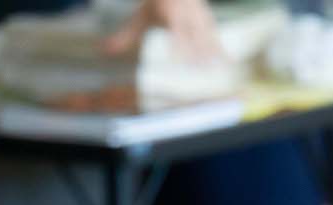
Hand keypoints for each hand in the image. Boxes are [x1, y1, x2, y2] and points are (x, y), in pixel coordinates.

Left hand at [102, 0, 221, 60]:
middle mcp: (188, 15)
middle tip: (200, 71)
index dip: (179, 47)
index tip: (179, 62)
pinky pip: (216, 37)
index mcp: (172, 13)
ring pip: (208, 36)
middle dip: (198, 52)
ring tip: (216, 70)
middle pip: (195, 35)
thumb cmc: (158, 5)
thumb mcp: (141, 17)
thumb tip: (105, 50)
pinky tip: (227, 63)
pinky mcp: (209, 22)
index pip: (176, 32)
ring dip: (213, 53)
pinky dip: (222, 49)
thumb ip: (127, 34)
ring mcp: (201, 18)